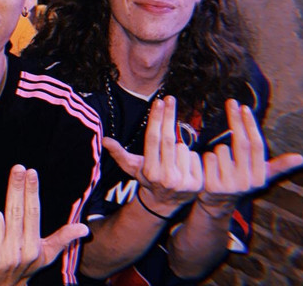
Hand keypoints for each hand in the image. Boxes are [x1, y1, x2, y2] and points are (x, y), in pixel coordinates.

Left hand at [0, 166, 87, 285]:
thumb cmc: (22, 266)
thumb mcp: (43, 256)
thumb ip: (62, 239)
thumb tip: (85, 228)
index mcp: (32, 248)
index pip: (32, 213)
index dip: (31, 191)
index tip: (31, 171)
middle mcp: (16, 253)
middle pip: (14, 212)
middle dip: (16, 187)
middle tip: (18, 167)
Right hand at [102, 96, 202, 216]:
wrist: (166, 203)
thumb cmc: (148, 178)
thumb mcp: (132, 168)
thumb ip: (119, 153)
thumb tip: (104, 140)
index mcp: (150, 171)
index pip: (153, 139)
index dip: (156, 119)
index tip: (158, 102)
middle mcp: (166, 177)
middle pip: (168, 139)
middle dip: (169, 116)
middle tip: (170, 99)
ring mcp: (183, 181)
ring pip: (183, 148)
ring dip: (179, 147)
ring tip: (173, 158)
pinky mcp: (198, 184)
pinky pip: (196, 157)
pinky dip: (191, 157)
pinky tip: (185, 165)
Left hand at [195, 100, 302, 218]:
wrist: (217, 205)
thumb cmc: (241, 181)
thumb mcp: (261, 176)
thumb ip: (280, 166)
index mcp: (260, 177)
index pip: (257, 146)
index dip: (250, 125)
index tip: (244, 107)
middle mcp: (246, 183)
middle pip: (241, 144)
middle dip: (236, 120)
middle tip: (232, 102)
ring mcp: (229, 185)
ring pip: (220, 149)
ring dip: (218, 148)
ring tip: (220, 160)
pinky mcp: (211, 186)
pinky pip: (206, 158)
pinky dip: (205, 156)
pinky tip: (209, 166)